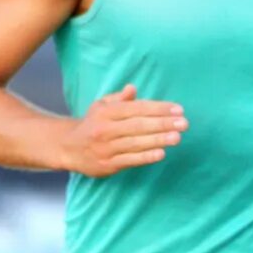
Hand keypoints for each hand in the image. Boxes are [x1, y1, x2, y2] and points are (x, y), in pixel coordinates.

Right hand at [64, 83, 184, 177]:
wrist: (68, 148)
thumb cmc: (92, 124)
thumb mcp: (101, 106)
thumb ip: (119, 99)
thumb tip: (132, 88)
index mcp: (107, 112)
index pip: (137, 108)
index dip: (159, 108)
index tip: (178, 109)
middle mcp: (106, 129)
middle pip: (139, 125)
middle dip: (163, 123)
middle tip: (184, 123)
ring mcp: (106, 147)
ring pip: (136, 143)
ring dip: (158, 140)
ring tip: (177, 137)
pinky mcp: (107, 164)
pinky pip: (130, 160)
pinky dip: (146, 157)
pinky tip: (161, 153)